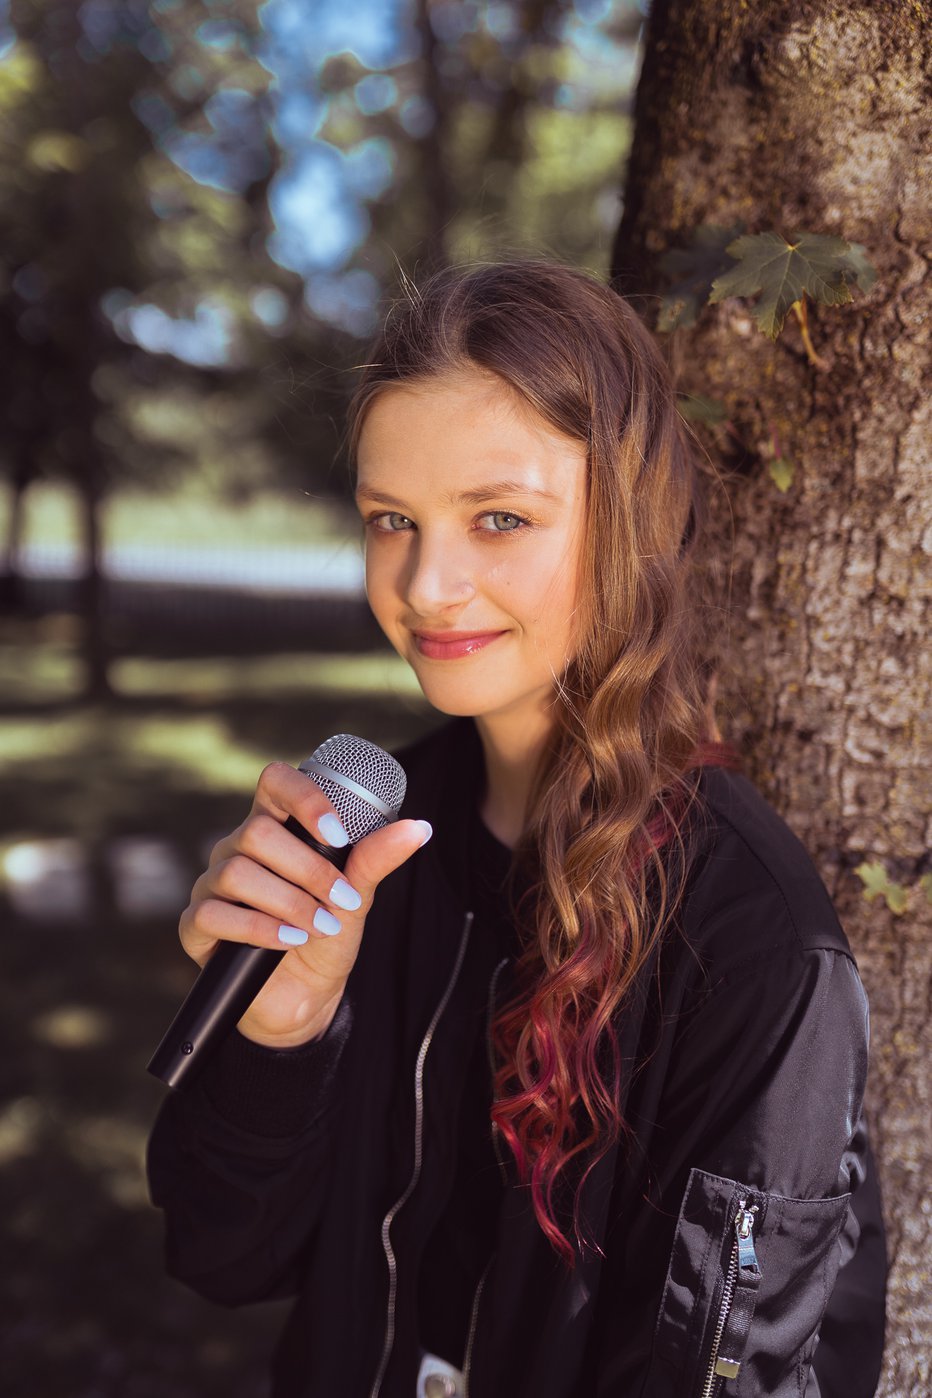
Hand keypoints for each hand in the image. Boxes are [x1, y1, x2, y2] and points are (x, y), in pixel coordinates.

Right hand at [179, 760, 431, 1046]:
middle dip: (308, 869)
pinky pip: (215, 913)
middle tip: (341, 900)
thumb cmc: (326, 935)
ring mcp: (211, 884)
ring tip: (321, 926)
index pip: (275, 782)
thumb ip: (376, 860)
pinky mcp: (196, 924)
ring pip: (238, 872)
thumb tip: (418, 828)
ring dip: (289, 902)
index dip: (302, 797)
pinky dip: (259, 928)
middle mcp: (237, 848)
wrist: (306, 997)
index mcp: (275, 828)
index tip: (337, 832)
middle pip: (257, 832)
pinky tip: (290, 940)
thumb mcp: (356, 897)